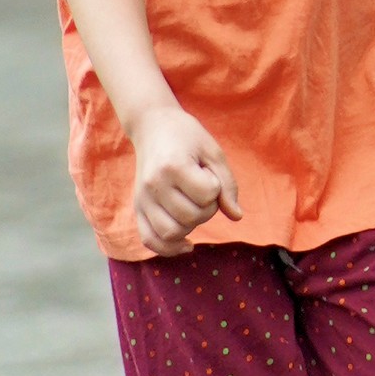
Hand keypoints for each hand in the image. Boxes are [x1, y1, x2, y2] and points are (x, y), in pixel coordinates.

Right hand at [128, 100, 241, 255]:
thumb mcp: (213, 151)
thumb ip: (227, 184)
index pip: (207, 195)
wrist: (153, 126)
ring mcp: (142, 199)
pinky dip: (169, 248)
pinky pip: (150, 240)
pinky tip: (186, 244)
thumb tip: (236, 216)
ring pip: (171, 233)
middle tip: (203, 189)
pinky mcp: (137, 208)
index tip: (208, 173)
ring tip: (193, 206)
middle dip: (207, 208)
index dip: (216, 187)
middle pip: (190, 217)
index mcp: (173, 166)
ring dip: (191, 226)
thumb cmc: (187, 137)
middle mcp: (154, 185)